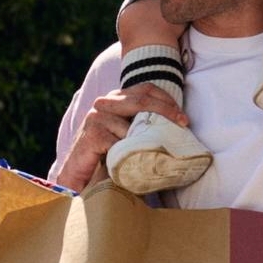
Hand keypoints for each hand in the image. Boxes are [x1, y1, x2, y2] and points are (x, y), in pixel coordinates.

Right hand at [55, 85, 179, 188]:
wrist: (79, 173)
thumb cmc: (107, 153)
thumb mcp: (128, 134)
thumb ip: (143, 124)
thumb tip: (178, 125)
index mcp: (116, 98)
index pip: (146, 89)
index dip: (167, 100)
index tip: (182, 117)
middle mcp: (104, 103)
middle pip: (141, 100)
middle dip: (166, 112)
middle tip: (182, 125)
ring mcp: (96, 117)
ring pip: (132, 125)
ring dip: (146, 140)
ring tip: (157, 150)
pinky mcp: (92, 135)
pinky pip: (120, 143)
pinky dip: (129, 153)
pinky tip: (133, 160)